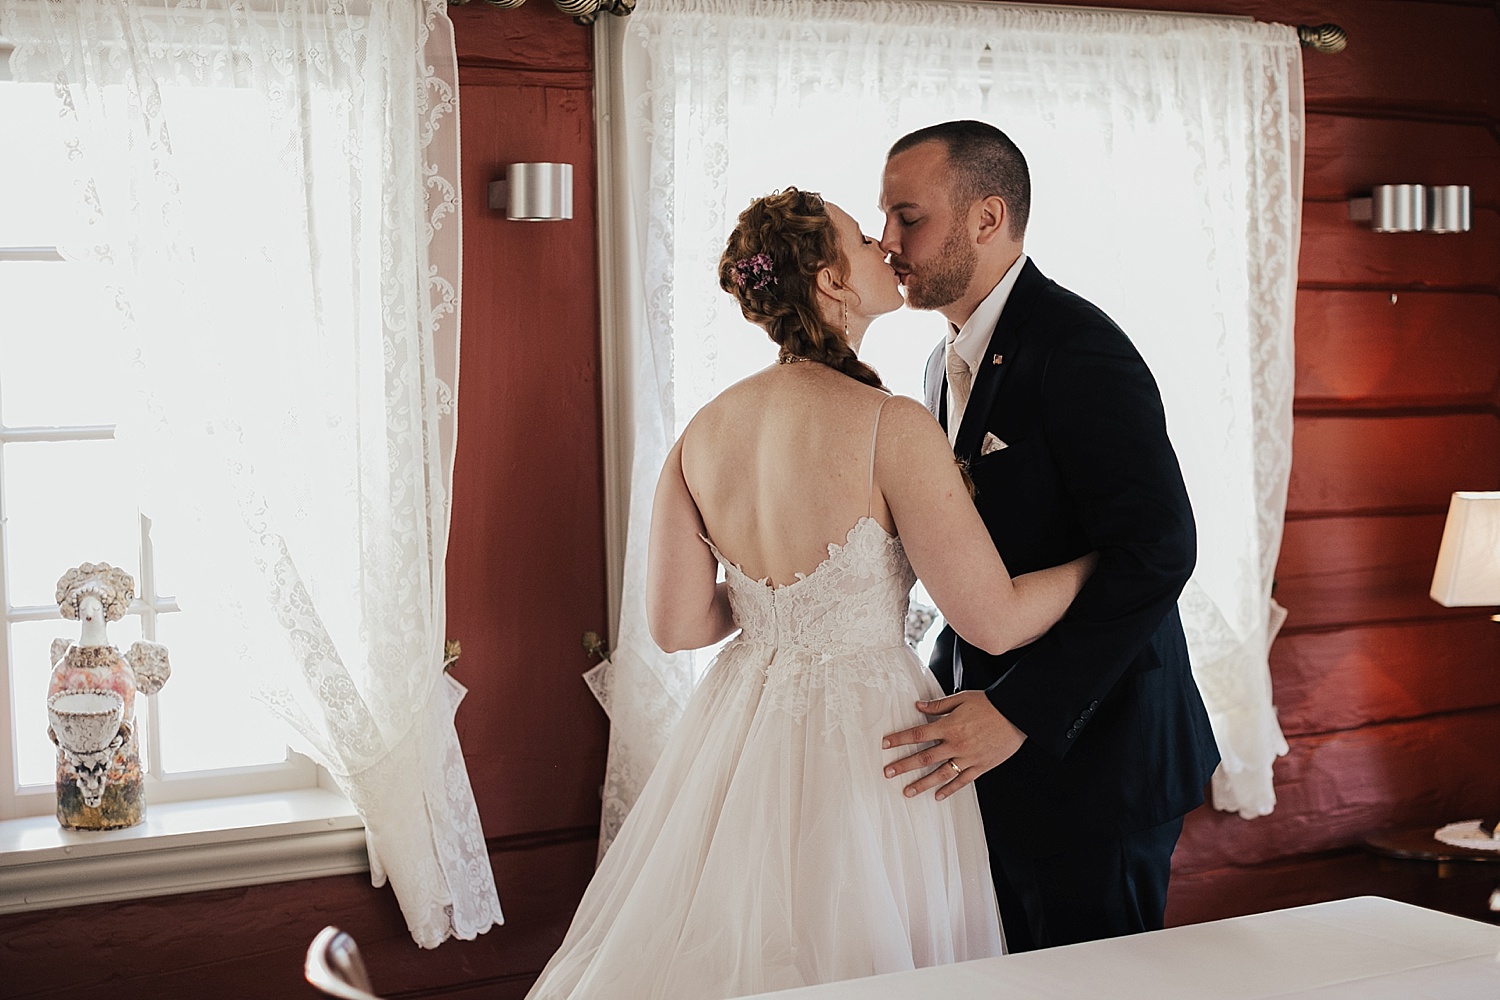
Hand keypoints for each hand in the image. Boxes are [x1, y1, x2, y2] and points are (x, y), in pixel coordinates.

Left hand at [881, 691, 1025, 800]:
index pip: (918, 734)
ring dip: (922, 783)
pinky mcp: (981, 766)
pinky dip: (950, 789)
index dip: (900, 739)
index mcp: (949, 726)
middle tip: (888, 772)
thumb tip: (918, 706)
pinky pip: (963, 781)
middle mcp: (956, 744)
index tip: (884, 744)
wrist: (1017, 714)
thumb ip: (938, 705)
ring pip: (941, 774)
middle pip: (924, 757)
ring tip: (907, 792)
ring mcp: (969, 758)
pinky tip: (938, 796)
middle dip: (904, 765)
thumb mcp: (961, 699)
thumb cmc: (989, 703)